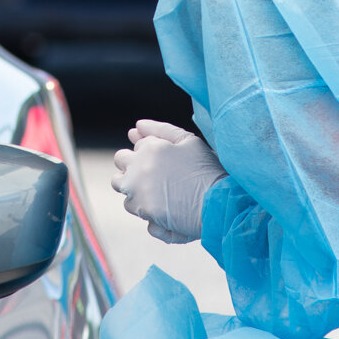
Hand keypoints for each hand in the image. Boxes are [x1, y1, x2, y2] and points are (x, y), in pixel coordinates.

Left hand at [110, 119, 226, 244]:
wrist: (218, 202)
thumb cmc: (207, 170)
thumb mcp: (189, 141)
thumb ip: (161, 130)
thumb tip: (137, 126)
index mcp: (149, 148)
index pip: (132, 149)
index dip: (145, 157)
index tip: (161, 165)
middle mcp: (137, 169)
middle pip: (120, 164)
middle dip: (131, 169)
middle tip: (154, 178)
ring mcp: (138, 192)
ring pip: (123, 189)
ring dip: (136, 190)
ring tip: (161, 194)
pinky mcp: (144, 212)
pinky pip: (135, 209)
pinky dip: (146, 210)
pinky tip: (165, 208)